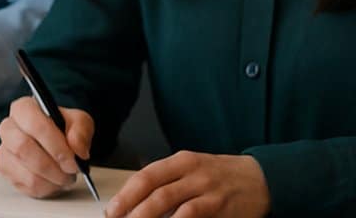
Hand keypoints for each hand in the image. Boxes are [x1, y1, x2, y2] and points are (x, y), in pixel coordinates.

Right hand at [0, 95, 94, 197]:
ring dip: (53, 179)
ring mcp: (4, 150)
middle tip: (70, 170)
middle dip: (52, 165)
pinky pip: (28, 186)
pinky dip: (47, 188)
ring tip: (65, 175)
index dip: (55, 145)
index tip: (72, 159)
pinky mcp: (6, 170)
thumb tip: (77, 148)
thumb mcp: (79, 122)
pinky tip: (54, 179)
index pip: (34, 124)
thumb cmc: (63, 129)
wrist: (55, 143)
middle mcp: (8, 127)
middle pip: (23, 148)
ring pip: (27, 172)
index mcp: (24, 109)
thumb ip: (81, 131)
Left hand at [104, 152, 269, 217]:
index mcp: (180, 161)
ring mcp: (206, 187)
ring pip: (168, 201)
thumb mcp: (192, 170)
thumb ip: (168, 181)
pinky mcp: (219, 205)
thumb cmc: (222, 176)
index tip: (111, 209)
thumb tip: (137, 201)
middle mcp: (191, 171)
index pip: (145, 176)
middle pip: (152, 189)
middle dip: (130, 207)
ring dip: (146, 215)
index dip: (126, 193)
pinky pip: (191, 214)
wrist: (261, 178)